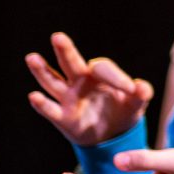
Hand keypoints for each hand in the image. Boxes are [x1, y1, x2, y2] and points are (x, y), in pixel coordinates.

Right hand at [25, 33, 153, 146]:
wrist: (112, 136)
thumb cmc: (123, 112)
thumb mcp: (136, 104)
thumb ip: (140, 95)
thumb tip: (142, 87)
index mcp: (99, 75)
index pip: (102, 68)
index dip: (115, 77)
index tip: (130, 89)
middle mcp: (80, 82)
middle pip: (71, 63)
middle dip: (65, 51)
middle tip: (58, 37)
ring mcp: (68, 98)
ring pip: (52, 81)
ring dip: (42, 71)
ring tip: (32, 57)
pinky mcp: (62, 118)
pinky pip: (50, 110)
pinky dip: (42, 104)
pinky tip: (34, 96)